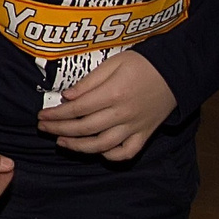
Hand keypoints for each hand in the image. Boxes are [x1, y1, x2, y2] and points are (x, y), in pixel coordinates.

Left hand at [39, 53, 177, 160]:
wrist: (177, 72)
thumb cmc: (143, 64)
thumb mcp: (113, 63)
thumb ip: (89, 81)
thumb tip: (67, 96)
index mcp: (113, 94)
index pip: (77, 109)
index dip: (56, 114)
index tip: (41, 115)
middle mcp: (123, 114)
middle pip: (85, 128)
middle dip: (59, 130)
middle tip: (43, 128)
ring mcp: (135, 127)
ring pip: (102, 145)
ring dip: (78, 146)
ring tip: (61, 141)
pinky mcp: (145, 134)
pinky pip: (127, 152)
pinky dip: (111, 156)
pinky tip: (97, 151)